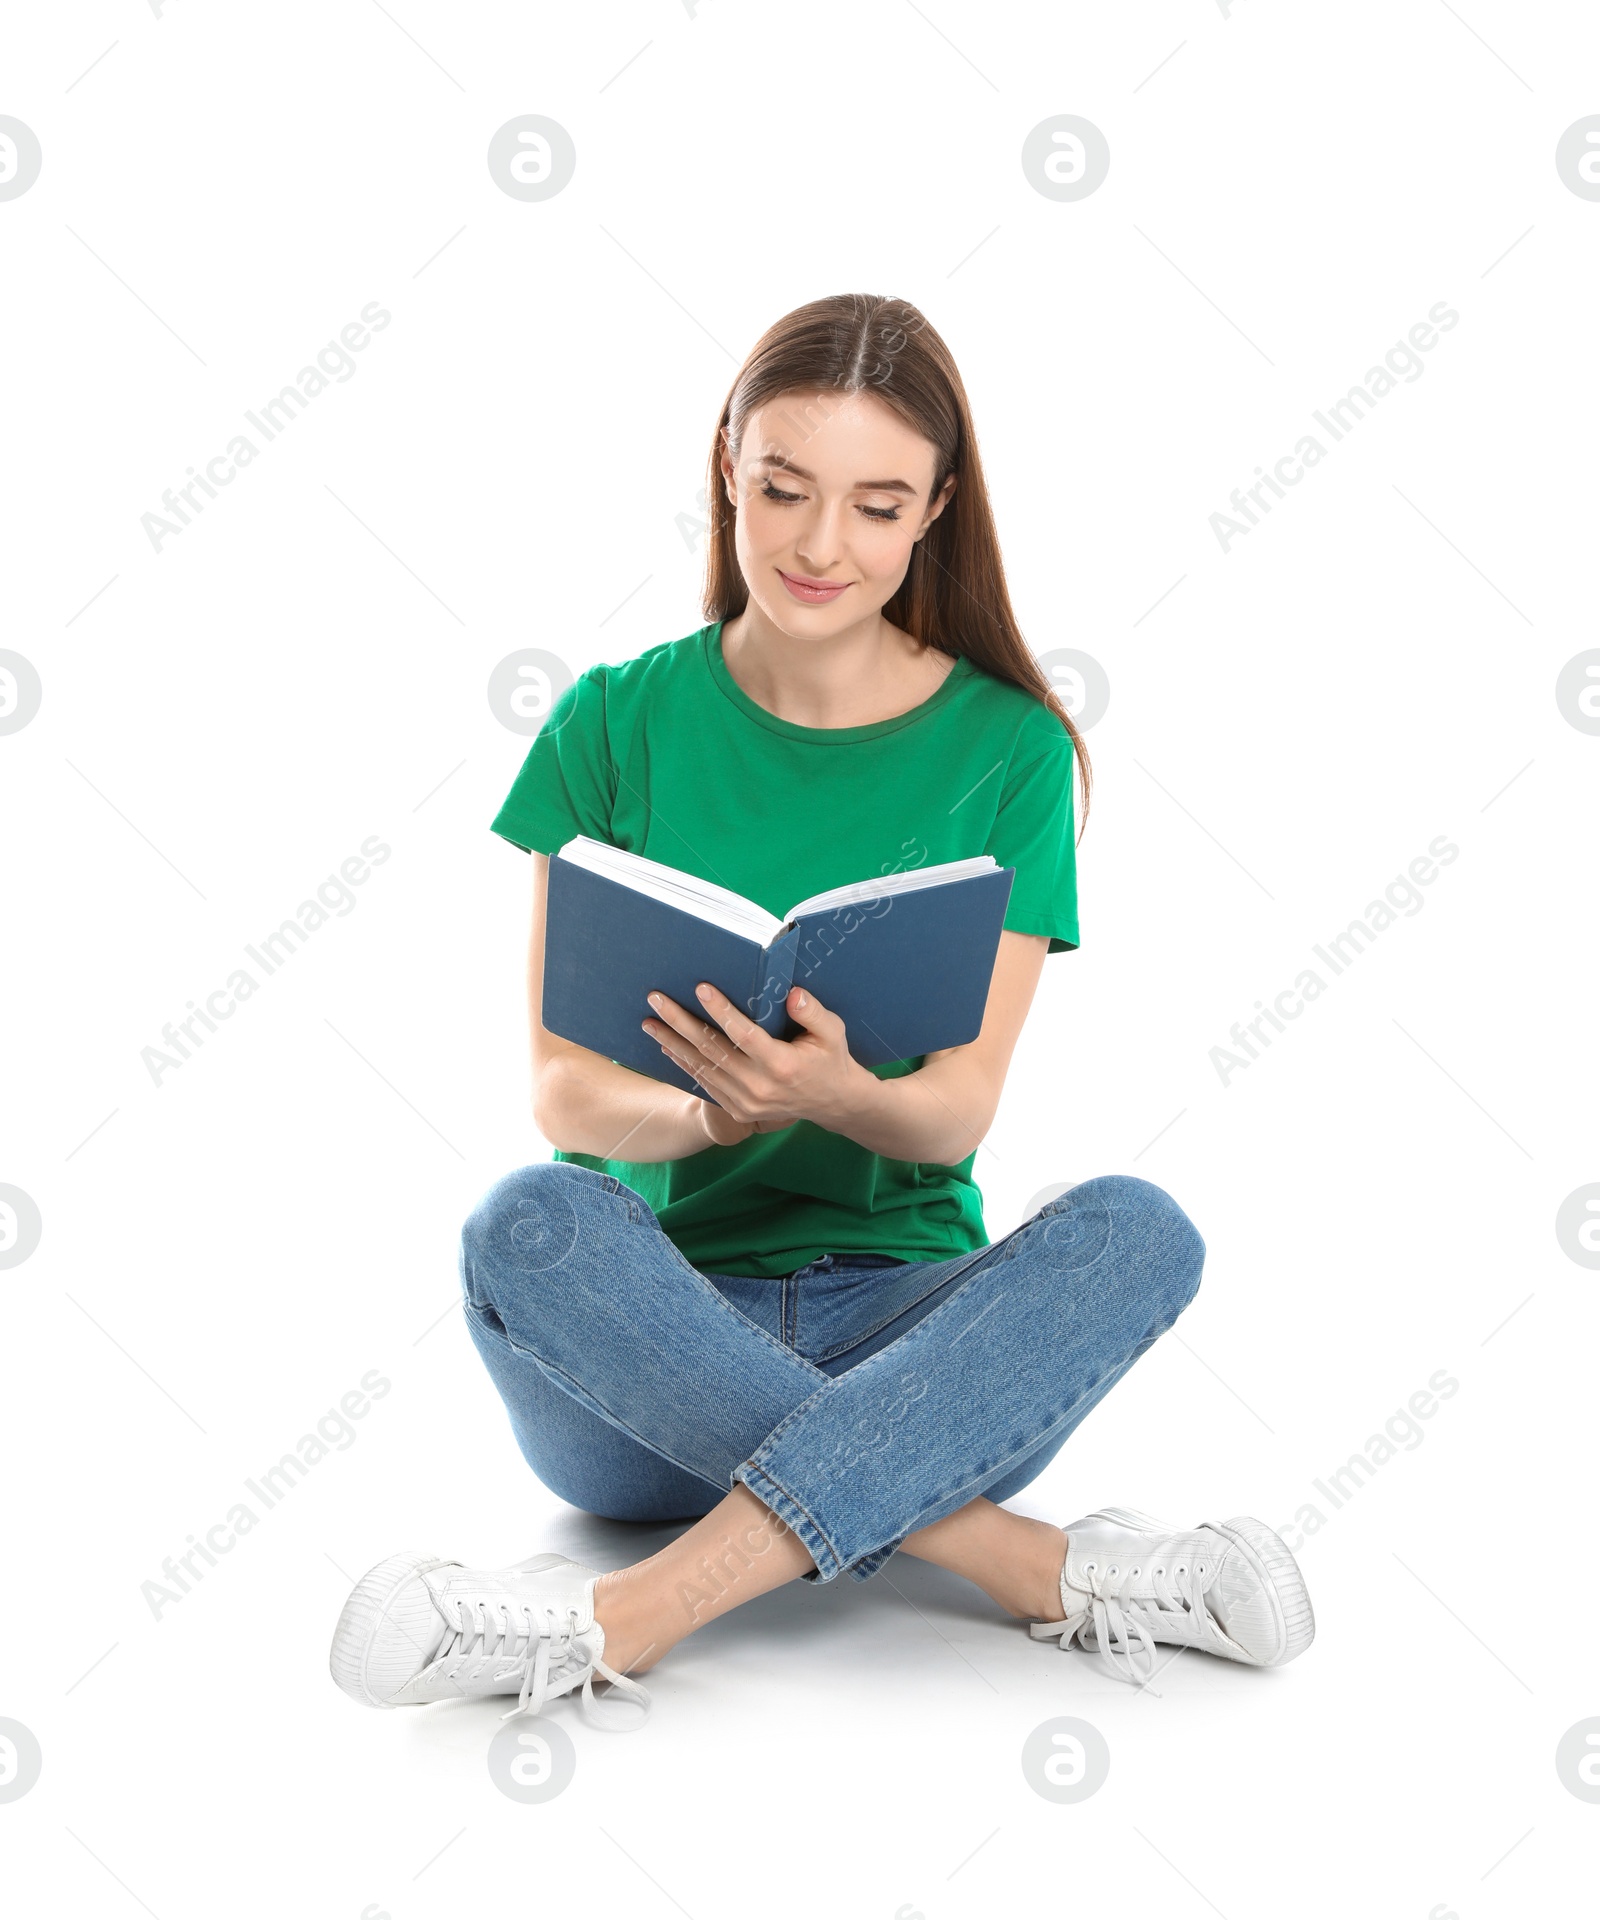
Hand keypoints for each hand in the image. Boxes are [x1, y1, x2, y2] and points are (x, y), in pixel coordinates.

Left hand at [642, 981, 866, 1135]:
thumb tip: (791, 993)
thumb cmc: (830, 1059)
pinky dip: (684, 1065)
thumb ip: (813, 1012)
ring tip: (649, 1023)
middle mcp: (759, 1087)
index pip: (744, 1034)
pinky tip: (666, 1047)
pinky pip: (705, 1084)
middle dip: (681, 1022)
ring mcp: (745, 1102)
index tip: (700, 988)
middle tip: (656, 999)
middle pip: (712, 1050)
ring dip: (672, 1043)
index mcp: (783, 1065)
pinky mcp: (737, 1110)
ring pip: (702, 1068)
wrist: (832, 1104)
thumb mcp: (833, 1033)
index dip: (721, 1010)